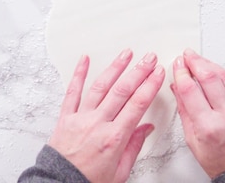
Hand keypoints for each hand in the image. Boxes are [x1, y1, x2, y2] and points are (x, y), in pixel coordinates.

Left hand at [48, 49, 164, 182]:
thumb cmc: (88, 182)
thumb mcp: (120, 171)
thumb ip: (134, 146)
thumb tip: (146, 127)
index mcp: (114, 138)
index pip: (137, 104)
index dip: (150, 85)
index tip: (158, 73)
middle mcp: (98, 124)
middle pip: (122, 91)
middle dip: (138, 71)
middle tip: (149, 58)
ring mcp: (81, 118)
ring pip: (100, 86)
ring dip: (115, 67)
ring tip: (126, 54)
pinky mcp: (65, 118)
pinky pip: (72, 92)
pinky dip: (79, 74)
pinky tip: (85, 59)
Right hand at [171, 49, 224, 177]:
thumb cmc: (218, 159)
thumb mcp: (192, 140)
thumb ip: (185, 111)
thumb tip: (177, 87)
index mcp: (208, 126)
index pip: (190, 90)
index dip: (181, 73)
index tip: (177, 64)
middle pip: (209, 78)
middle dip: (195, 62)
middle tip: (187, 55)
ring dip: (210, 65)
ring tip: (200, 60)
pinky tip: (216, 73)